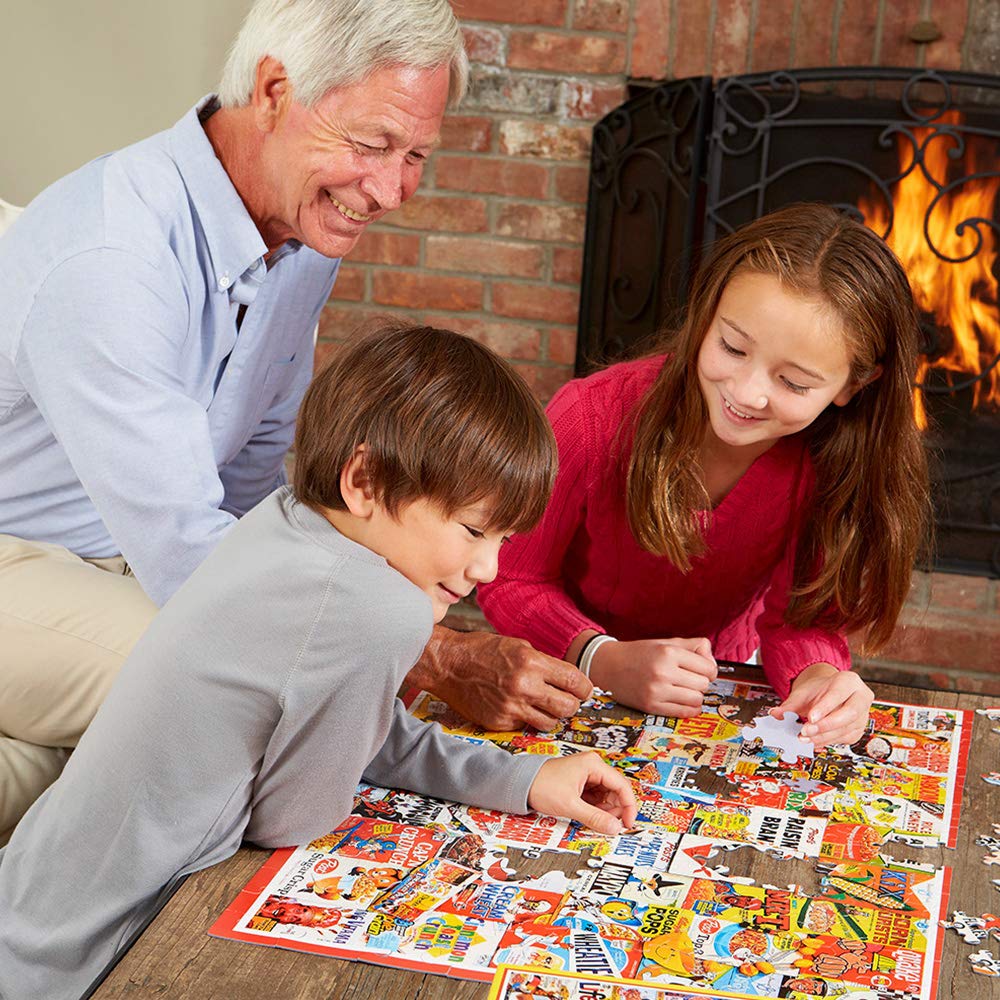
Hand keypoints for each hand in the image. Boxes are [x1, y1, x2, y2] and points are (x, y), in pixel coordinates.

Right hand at [406, 626, 591, 731]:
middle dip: (572, 704)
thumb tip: (566, 678)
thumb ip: (543, 663)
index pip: (575, 681)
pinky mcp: (499, 722)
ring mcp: (511, 707)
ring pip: (550, 722)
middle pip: (568, 707)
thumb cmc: (482, 650)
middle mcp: (525, 686)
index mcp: (532, 662)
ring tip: (542, 705)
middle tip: (567, 700)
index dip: (585, 688)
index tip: (585, 690)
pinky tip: (516, 706)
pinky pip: (524, 726)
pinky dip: (525, 719)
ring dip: (550, 715)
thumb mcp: (518, 646)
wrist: (448, 665)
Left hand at [527, 751, 637, 834]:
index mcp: (593, 765)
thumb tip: (614, 828)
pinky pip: (596, 798)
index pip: (622, 785)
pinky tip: (587, 815)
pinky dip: (595, 808)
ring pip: (606, 796)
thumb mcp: (570, 805)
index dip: (629, 807)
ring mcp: (587, 774)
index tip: (628, 824)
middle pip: (615, 791)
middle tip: (607, 824)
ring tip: (591, 819)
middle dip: (614, 810)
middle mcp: (592, 767)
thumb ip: (594, 818)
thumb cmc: (541, 785)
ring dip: (603, 810)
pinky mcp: (580, 783)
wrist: (521, 783)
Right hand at [588, 637, 716, 716]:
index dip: (708, 669)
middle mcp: (663, 671)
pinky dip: (689, 708)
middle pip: (703, 685)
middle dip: (700, 683)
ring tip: (684, 689)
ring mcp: (656, 691)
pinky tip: (682, 701)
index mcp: (668, 652)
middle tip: (689, 679)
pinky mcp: (651, 706)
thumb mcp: (666, 642)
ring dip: (694, 696)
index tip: (700, 669)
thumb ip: (694, 647)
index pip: (708, 668)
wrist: (608, 666)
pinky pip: (684, 713)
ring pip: (696, 700)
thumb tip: (713, 664)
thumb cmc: (640, 653)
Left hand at [771, 662, 872, 746]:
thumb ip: (790, 703)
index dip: (825, 707)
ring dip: (824, 737)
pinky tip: (813, 742)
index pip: (839, 694)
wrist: (827, 693)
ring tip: (804, 738)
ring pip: (846, 729)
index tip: (811, 717)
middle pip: (849, 714)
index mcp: (849, 681)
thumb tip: (775, 714)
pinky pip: (844, 739)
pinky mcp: (858, 730)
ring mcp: (862, 715)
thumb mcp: (803, 692)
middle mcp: (861, 697)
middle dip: (826, 725)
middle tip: (805, 731)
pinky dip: (827, 742)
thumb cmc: (818, 690)